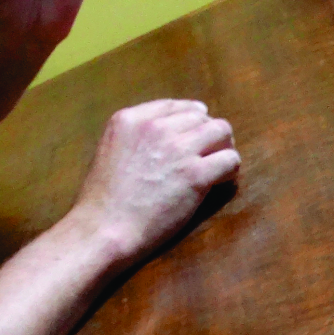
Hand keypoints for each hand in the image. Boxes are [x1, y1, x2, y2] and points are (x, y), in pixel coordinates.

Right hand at [68, 98, 239, 267]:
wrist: (105, 228)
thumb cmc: (103, 201)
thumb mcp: (110, 150)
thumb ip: (135, 137)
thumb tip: (164, 137)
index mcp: (130, 119)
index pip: (174, 106)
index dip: (190, 119)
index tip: (193, 135)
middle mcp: (156, 127)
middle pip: (200, 117)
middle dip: (207, 134)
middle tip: (209, 153)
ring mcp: (177, 149)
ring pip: (221, 131)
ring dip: (223, 147)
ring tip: (219, 166)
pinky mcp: (195, 174)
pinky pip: (230, 159)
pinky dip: (230, 170)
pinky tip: (222, 181)